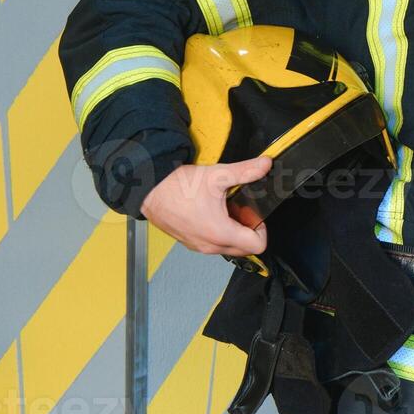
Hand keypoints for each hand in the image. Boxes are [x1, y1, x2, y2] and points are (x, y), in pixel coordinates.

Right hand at [139, 156, 271, 256]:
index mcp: (220, 233)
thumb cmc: (178, 187)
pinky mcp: (189, 242)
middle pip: (244, 248)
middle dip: (248, 229)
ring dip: (233, 230)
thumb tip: (265, 164)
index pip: (257, 245)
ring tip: (226, 207)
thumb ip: (246, 171)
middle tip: (241, 208)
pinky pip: (212, 243)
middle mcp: (210, 245)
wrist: (148, 190)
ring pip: (228, 247)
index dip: (262, 228)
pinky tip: (212, 210)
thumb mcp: (218, 175)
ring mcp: (198, 246)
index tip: (254, 212)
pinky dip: (219, 231)